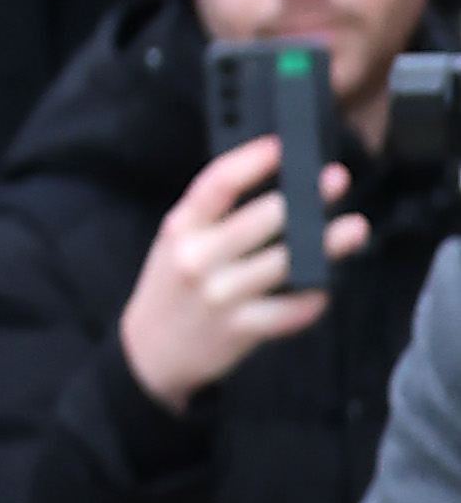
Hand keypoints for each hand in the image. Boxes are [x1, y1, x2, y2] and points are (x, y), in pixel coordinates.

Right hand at [119, 133, 360, 409]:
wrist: (148, 356)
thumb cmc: (173, 287)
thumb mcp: (176, 240)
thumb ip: (214, 211)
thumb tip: (278, 177)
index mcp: (182, 228)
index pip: (220, 182)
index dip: (257, 159)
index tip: (286, 147)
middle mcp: (199, 260)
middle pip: (266, 217)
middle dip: (308, 196)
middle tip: (335, 181)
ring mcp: (221, 297)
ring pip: (287, 262)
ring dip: (329, 244)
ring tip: (354, 229)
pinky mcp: (239, 331)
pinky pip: (291, 310)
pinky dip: (314, 295)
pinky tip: (324, 283)